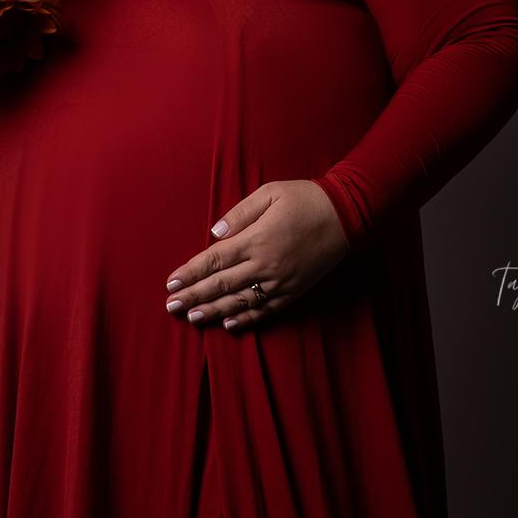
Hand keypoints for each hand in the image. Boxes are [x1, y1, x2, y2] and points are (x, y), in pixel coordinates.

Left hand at [165, 180, 348, 332]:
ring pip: (240, 301)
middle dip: (194, 296)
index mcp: (256, 238)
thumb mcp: (269, 193)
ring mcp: (280, 281)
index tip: (171, 283)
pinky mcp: (294, 291)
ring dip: (213, 311)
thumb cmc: (304, 199)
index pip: (214, 260)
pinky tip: (228, 324)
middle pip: (222, 284)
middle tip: (171, 306)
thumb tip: (215, 234)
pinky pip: (265, 309)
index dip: (191, 273)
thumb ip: (239, 214)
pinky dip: (246, 318)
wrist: (346, 215)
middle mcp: (265, 264)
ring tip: (192, 318)